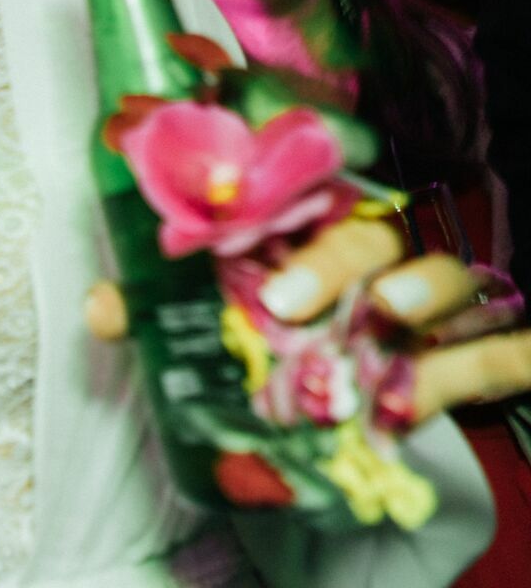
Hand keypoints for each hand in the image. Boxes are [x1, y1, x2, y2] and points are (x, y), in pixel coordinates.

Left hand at [85, 218, 530, 425]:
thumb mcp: (227, 324)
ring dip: (422, 291)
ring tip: (386, 315)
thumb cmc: (304, 342)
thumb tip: (103, 308)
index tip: (234, 218)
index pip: (310, 193)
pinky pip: (503, 353)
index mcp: (322, 230)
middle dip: (332, 259)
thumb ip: (164, 310)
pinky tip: (416, 400)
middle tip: (284, 301)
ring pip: (452, 276)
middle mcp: (391, 255)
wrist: (392, 401)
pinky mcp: (497, 352)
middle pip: (373, 234)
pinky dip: (469, 370)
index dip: (278, 191)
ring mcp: (449, 303)